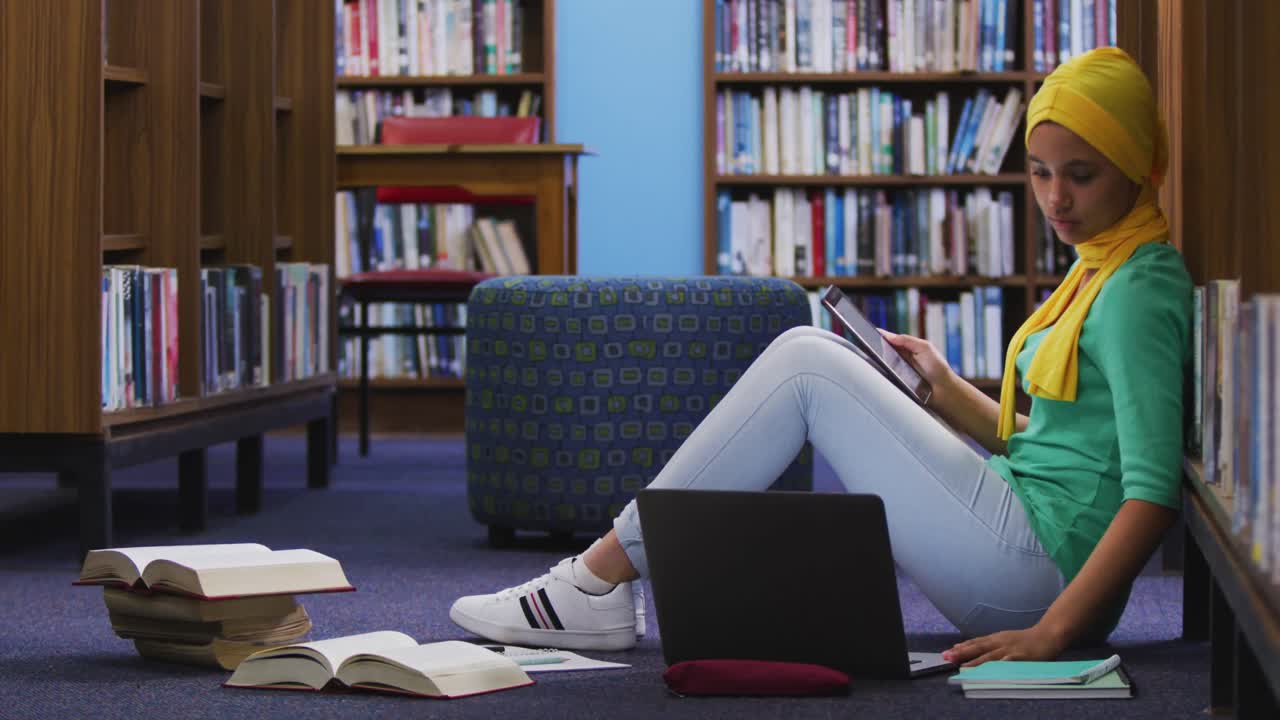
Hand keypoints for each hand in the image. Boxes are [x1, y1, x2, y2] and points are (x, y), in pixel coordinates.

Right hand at [878, 329, 957, 403]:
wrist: (943, 390)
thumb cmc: (938, 368)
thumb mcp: (925, 348)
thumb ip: (907, 340)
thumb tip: (889, 336)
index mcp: (908, 348)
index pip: (891, 340)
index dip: (881, 336)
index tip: (871, 333)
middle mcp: (901, 359)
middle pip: (883, 352)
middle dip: (877, 349)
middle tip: (871, 346)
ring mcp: (897, 371)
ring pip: (882, 365)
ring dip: (879, 362)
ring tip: (874, 357)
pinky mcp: (896, 383)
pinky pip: (886, 377)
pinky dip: (883, 375)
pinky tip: (882, 372)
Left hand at [941, 625, 1067, 666]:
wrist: (1048, 635)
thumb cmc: (1026, 640)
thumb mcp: (1005, 639)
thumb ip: (991, 645)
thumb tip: (972, 649)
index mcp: (996, 638)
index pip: (975, 643)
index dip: (960, 648)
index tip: (947, 652)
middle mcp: (1000, 642)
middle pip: (978, 648)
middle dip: (961, 653)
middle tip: (947, 657)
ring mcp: (1010, 649)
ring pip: (990, 656)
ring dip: (975, 661)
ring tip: (963, 666)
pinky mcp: (1021, 656)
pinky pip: (1009, 662)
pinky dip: (999, 665)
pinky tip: (991, 670)